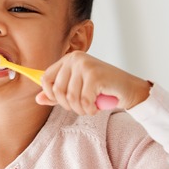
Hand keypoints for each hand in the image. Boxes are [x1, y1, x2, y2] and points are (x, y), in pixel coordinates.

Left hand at [36, 51, 151, 114]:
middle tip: (81, 107)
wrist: (130, 89)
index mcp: (68, 59)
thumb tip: (38, 99)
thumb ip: (57, 94)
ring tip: (90, 107)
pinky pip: (84, 101)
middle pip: (57, 90)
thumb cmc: (103, 89)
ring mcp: (85, 66)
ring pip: (71, 98)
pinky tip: (96, 107)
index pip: (45, 78)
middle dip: (68, 105)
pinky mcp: (95, 76)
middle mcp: (75, 59)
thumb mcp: (77, 90)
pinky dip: (90, 109)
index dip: (51, 94)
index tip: (63, 102)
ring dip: (80, 109)